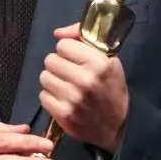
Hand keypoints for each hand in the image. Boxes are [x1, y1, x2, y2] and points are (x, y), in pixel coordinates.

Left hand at [39, 22, 129, 152]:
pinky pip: (43, 96)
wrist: (117, 126)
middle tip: (69, 73)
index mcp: (99, 63)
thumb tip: (57, 33)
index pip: (63, 45)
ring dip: (53, 81)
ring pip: (44, 77)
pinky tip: (63, 100)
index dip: (68, 51)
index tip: (76, 59)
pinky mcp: (64, 114)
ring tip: (66, 86)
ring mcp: (73, 98)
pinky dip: (51, 97)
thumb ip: (82, 39)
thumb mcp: (108, 60)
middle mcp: (85, 79)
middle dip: (58, 65)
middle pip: (50, 60)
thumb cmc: (111, 89)